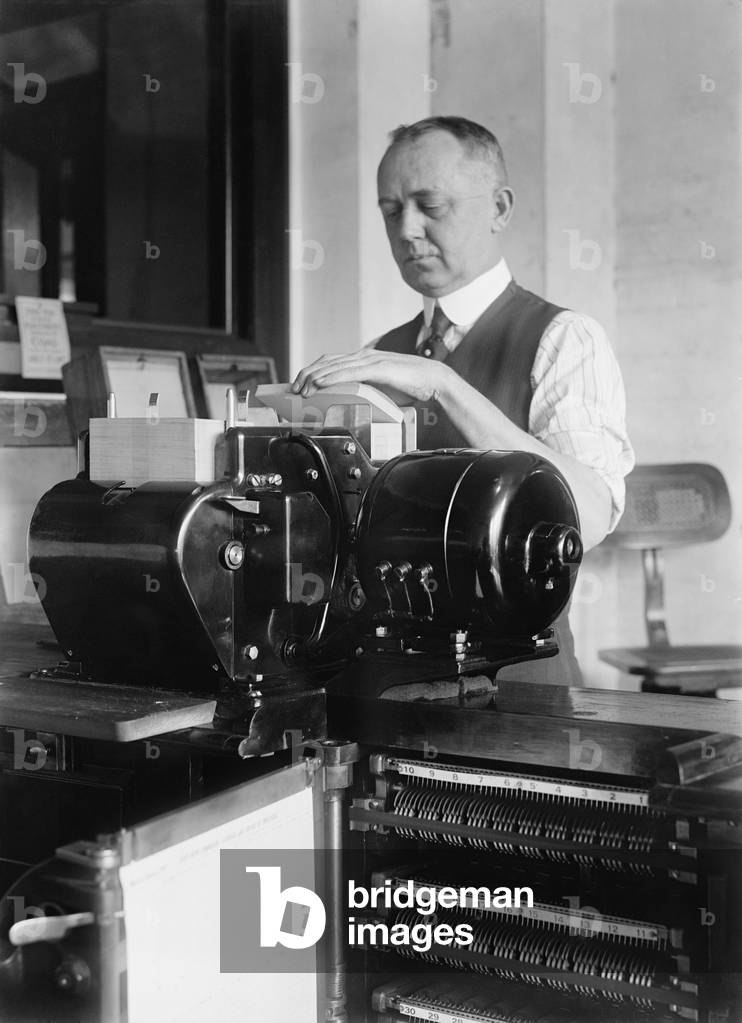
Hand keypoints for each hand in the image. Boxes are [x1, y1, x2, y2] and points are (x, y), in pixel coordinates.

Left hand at [291, 349, 448, 403]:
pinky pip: (349, 372)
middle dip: (307, 374)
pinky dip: (331, 378)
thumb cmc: (411, 386)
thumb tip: (352, 402)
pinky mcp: (377, 368)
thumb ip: (366, 390)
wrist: (433, 380)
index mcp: (364, 359)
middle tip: (294, 387)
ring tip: (302, 388)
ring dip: (315, 377)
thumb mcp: (382, 389)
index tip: (301, 383)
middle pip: (327, 361)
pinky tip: (320, 384)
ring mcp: (370, 360)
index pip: (332, 361)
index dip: (314, 371)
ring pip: (334, 366)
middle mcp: (364, 356)